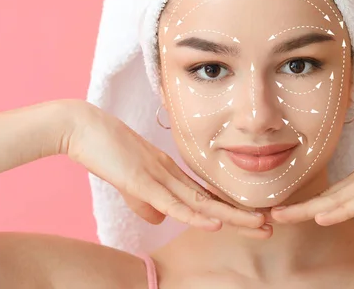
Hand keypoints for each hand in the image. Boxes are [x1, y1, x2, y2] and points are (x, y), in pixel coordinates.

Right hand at [63, 100, 266, 236]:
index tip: (254, 220)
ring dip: (232, 216)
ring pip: (202, 203)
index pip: (207, 197)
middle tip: (270, 226)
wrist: (83, 127)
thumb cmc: (105, 151)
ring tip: (260, 224)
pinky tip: (216, 224)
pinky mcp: (143, 181)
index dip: (230, 210)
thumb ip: (146, 202)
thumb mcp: (129, 183)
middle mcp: (172, 175)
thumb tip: (159, 221)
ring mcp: (159, 177)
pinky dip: (195, 215)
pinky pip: (173, 203)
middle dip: (242, 215)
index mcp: (170, 175)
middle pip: (213, 200)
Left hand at [271, 85, 353, 228]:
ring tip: (279, 217)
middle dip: (298, 208)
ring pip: (335, 199)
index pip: (333, 195)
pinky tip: (320, 216)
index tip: (288, 213)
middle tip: (270, 215)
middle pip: (326, 196)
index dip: (310, 205)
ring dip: (306, 210)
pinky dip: (339, 209)